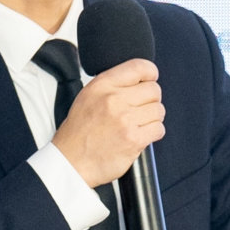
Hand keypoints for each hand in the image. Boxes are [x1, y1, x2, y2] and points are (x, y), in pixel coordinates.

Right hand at [52, 59, 164, 186]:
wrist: (70, 161)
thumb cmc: (78, 132)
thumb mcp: (88, 96)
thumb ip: (112, 85)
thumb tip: (139, 79)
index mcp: (102, 85)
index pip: (139, 67)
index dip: (150, 73)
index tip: (150, 79)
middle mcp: (114, 100)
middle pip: (154, 90)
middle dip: (151, 100)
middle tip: (140, 109)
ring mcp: (125, 120)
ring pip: (158, 110)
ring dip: (152, 118)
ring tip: (138, 124)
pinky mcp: (134, 139)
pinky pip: (158, 129)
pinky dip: (153, 133)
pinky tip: (139, 135)